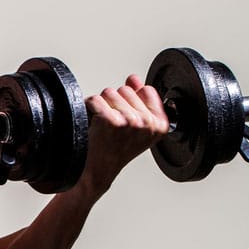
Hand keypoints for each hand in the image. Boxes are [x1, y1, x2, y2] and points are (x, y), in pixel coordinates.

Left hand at [80, 74, 170, 193]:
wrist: (97, 169)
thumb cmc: (113, 149)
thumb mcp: (135, 126)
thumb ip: (138, 99)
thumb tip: (134, 79)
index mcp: (160, 124)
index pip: (146, 90)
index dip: (131, 100)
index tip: (126, 118)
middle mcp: (147, 123)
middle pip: (126, 89)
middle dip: (115, 103)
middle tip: (112, 125)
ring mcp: (130, 121)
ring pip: (109, 92)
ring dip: (101, 106)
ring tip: (103, 125)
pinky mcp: (111, 121)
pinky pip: (95, 99)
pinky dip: (89, 108)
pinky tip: (93, 124)